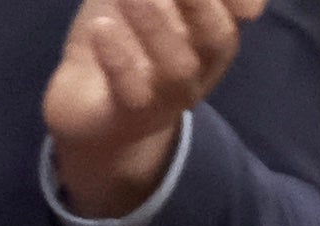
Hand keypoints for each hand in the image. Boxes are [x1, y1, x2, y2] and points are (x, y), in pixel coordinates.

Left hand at [45, 0, 265, 220]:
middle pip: (216, 40)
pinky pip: (132, 93)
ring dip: (154, 26)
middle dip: (198, 3)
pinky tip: (102, 29)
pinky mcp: (126, 119)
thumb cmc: (119, 39)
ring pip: (176, 67)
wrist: (83, 103)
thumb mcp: (148, 2)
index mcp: (208, 38)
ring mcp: (165, 101)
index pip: (236, 13)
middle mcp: (197, 71)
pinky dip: (118, 59)